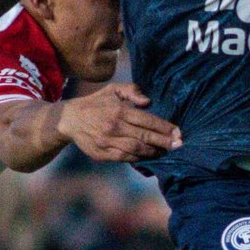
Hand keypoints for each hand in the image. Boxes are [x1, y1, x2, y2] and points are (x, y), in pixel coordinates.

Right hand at [56, 83, 181, 161]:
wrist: (70, 120)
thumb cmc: (96, 103)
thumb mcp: (113, 90)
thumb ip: (132, 91)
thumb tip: (148, 102)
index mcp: (119, 110)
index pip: (147, 120)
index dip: (165, 128)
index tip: (178, 132)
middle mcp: (115, 127)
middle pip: (145, 137)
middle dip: (164, 142)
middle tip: (179, 145)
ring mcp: (108, 142)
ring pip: (136, 150)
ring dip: (154, 153)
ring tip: (166, 152)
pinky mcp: (103, 154)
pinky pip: (125, 158)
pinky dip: (139, 159)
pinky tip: (148, 157)